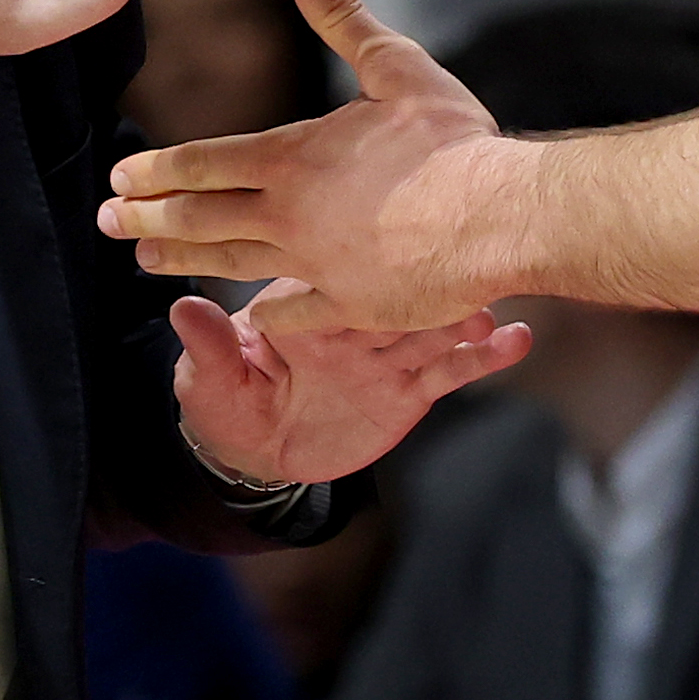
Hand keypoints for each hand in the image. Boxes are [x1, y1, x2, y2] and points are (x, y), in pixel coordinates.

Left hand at [103, 0, 525, 333]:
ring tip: (146, 260)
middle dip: (149, 217)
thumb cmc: (452, 141)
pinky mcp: (352, 303)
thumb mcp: (396, 67)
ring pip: (233, 262)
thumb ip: (344, 20)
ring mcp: (317, 265)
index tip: (120, 174)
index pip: (206, 161)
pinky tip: (250, 316)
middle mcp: (291, 215)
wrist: (500, 217)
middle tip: (107, 222)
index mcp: (295, 158)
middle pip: (203, 216)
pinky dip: (269, 314)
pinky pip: (297, 312)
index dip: (159, 168)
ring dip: (185, 259)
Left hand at [170, 281, 529, 489]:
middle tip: (462, 273)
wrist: (259, 452)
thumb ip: (207, 346)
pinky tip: (516, 341)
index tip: (391, 247)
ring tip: (497, 312)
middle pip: (396, 298)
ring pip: (432, 330)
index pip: (337, 280)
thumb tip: (182, 309)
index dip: (363, 265)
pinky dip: (483, 358)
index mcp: (305, 310)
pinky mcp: (409, 393)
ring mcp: (386, 357)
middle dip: (427, 287)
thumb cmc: (227, 400)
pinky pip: (449, 375)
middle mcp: (352, 324)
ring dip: (465, 317)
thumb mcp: (208, 378)